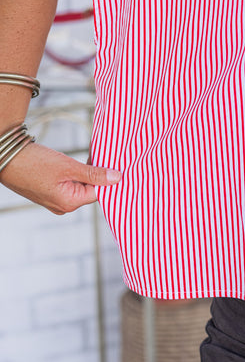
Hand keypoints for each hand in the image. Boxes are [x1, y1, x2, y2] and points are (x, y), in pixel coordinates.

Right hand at [0, 142, 121, 214]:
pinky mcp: (50, 192)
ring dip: (87, 172)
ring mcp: (56, 200)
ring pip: (81, 185)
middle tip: (104, 155)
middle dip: (98, 174)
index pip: (99, 192)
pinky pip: (70, 184)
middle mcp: (63, 206)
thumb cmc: (34, 163)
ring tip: (92, 156)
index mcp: (69, 203)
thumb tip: (117, 178)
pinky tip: (79, 161)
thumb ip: (93, 174)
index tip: (115, 163)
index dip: (109, 177)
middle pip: (90, 190)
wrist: (6, 159)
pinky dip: (76, 173)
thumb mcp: (68, 166)